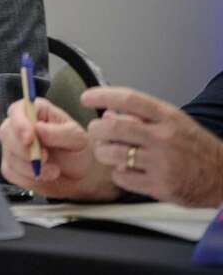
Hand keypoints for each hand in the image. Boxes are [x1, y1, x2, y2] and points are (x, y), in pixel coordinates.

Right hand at [0, 97, 118, 200]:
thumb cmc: (78, 151)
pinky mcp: (10, 165)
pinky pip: (11, 173)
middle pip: (7, 133)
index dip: (19, 123)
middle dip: (25, 150)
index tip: (29, 138)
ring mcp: (12, 146)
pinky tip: (44, 176)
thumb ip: (60, 132)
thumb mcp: (78, 139)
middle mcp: (19, 126)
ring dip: (31, 167)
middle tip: (45, 158)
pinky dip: (28, 178)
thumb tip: (38, 128)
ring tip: (53, 170)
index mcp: (35, 111)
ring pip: (9, 156)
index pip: (17, 110)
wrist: (79, 176)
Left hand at [83, 86, 222, 206]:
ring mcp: (162, 163)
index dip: (103, 95)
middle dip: (96, 129)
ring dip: (103, 152)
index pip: (129, 99)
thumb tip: (108, 114)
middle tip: (95, 130)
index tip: (86, 97)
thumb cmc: (195, 148)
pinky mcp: (160, 186)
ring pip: (113, 154)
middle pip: (114, 128)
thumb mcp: (173, 123)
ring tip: (108, 151)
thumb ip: (141, 117)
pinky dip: (117, 173)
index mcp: (168, 118)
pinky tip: (125, 170)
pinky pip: (122, 177)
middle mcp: (164, 138)